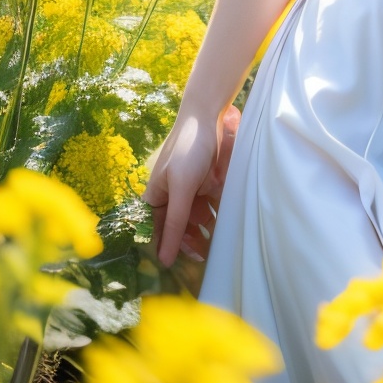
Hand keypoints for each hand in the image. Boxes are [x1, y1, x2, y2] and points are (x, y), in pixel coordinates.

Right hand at [142, 103, 239, 270]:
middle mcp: (171, 198)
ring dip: (206, 233)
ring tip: (218, 246)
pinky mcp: (208, 184)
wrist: (209, 115)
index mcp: (155, 199)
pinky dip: (218, 216)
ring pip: (198, 220)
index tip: (183, 266)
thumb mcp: (181, 189)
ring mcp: (190, 191)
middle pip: (179, 229)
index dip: (169, 249)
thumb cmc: (187, 150)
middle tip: (206, 257)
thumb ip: (174, 223)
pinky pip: (212, 206)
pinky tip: (228, 226)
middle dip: (191, 243)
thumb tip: (163, 260)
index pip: (159, 233)